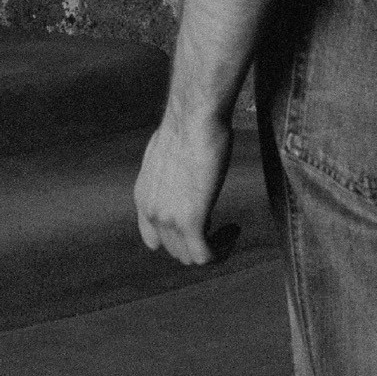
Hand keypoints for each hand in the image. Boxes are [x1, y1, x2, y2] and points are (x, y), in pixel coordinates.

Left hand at [134, 108, 233, 266]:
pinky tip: (233, 231)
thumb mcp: (168, 155)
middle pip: (174, 250)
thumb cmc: (188, 126)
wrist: (195, 118)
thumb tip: (183, 178)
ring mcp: (168, 219)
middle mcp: (151, 212)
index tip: (197, 221)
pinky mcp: (190, 221)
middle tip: (218, 224)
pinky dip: (221, 251)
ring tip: (228, 230)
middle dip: (197, 241)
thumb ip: (169, 175)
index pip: (152, 238)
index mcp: (143, 196)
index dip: (175, 237)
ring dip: (211, 248)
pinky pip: (205, 256)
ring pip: (190, 257)